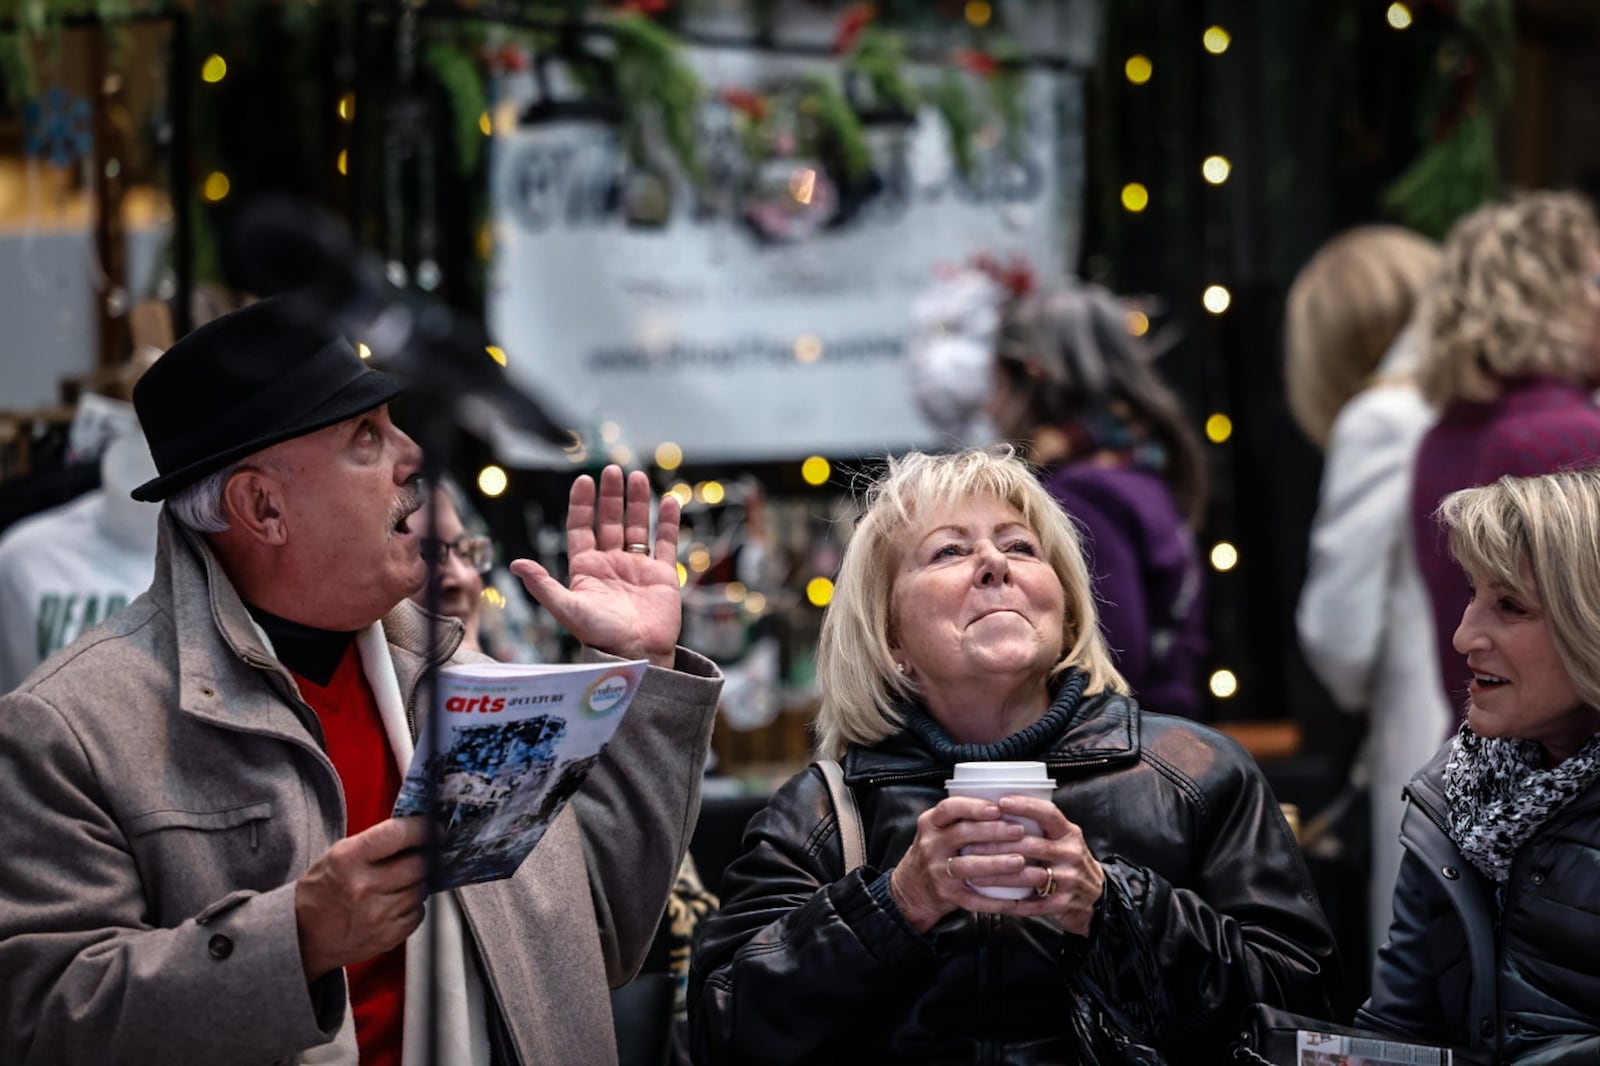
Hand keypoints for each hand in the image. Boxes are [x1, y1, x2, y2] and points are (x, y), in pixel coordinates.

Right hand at [294, 817, 428, 981]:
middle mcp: (363, 887)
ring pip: (420, 889)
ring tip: (398, 884)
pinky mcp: (386, 937)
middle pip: (418, 864)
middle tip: (420, 856)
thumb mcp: (338, 855)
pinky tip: (395, 903)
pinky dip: (412, 907)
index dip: (422, 828)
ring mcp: (376, 915)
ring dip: (416, 883)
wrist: (302, 935)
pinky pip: (417, 914)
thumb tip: (417, 831)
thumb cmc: (322, 890)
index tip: (433, 827)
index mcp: (348, 859)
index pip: (398, 834)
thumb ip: (375, 842)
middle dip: (423, 858)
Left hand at [510, 465, 681, 668]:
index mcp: (586, 569)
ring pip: (638, 526)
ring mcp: (637, 568)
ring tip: (636, 475)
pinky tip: (669, 500)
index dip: (582, 505)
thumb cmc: (600, 636)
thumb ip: (543, 585)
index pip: (582, 528)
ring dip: (637, 501)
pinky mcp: (662, 575)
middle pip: (609, 521)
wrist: (636, 655)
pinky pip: (666, 542)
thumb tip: (514, 564)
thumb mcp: (567, 609)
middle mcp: (611, 564)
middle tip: (612, 469)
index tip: (584, 480)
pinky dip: (668, 522)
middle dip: (610, 496)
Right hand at [886, 796, 1030, 933]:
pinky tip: (1017, 899)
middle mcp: (931, 845)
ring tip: (1022, 861)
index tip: (997, 808)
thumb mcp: (938, 829)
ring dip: (998, 864)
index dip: (974, 807)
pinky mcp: (947, 894)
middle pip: (962, 834)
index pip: (949, 809)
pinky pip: (975, 898)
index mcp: (930, 823)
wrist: (912, 887)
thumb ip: (962, 818)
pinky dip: (997, 900)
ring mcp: (938, 871)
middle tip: (1019, 830)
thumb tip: (1007, 805)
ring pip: (970, 866)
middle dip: (993, 831)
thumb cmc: (935, 851)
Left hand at [962, 795, 1104, 934]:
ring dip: (997, 875)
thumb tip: (1001, 808)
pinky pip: (1032, 904)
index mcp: (1070, 833)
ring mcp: (1069, 879)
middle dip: (997, 845)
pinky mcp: (1063, 903)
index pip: (1049, 813)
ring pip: (1027, 875)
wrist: (1096, 899)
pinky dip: (1009, 902)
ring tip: (973, 874)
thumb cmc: (1069, 863)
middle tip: (970, 844)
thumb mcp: (1064, 840)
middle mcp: (1071, 853)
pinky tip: (990, 900)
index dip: (1025, 806)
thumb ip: (1042, 827)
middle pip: (1031, 845)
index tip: (1001, 802)